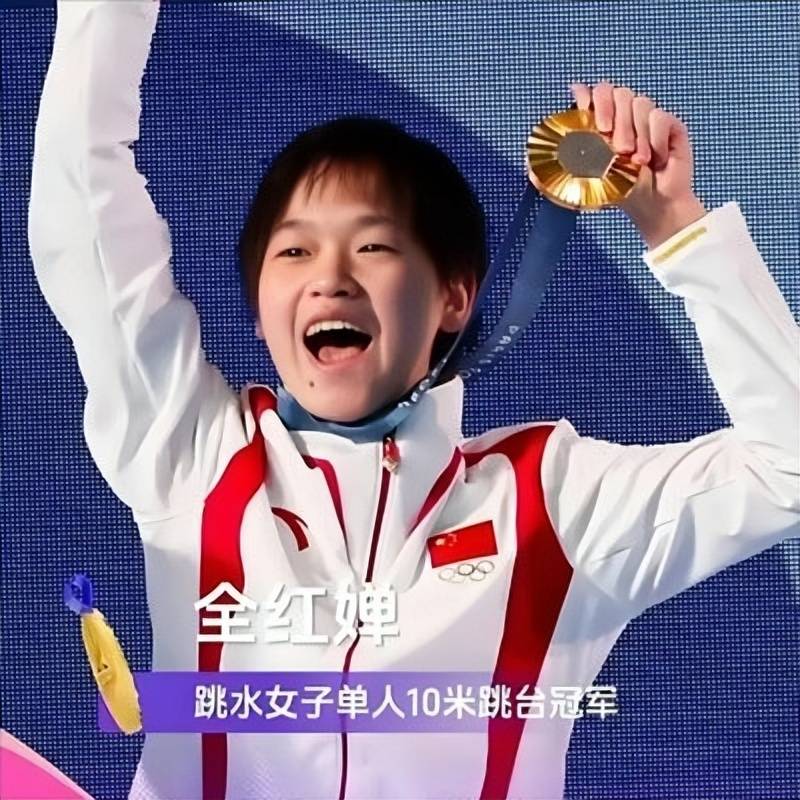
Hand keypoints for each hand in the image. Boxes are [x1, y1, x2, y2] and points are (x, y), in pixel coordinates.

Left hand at [569, 81, 706, 247]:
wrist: (654, 205)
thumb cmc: (623, 191)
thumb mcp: (590, 176)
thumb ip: (571, 159)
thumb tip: (540, 153)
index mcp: (601, 124)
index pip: (593, 93)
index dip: (592, 98)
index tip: (593, 120)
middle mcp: (623, 116)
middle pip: (616, 92)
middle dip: (617, 121)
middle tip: (619, 149)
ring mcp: (646, 118)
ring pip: (639, 103)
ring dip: (637, 134)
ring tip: (638, 162)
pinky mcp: (668, 123)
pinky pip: (659, 117)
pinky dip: (656, 140)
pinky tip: (656, 159)